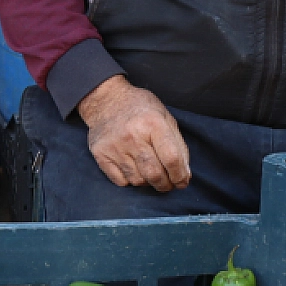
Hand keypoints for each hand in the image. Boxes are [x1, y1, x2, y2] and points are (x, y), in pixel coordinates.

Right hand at [77, 76, 191, 192]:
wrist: (106, 100)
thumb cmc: (140, 108)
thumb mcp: (165, 117)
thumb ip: (178, 145)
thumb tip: (184, 174)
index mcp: (153, 123)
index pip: (171, 158)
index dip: (180, 175)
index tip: (183, 181)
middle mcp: (133, 135)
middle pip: (154, 174)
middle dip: (166, 185)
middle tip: (169, 184)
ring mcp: (114, 146)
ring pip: (138, 181)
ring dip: (149, 183)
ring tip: (151, 173)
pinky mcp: (100, 155)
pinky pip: (121, 181)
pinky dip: (131, 181)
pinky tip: (135, 170)